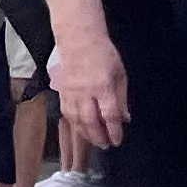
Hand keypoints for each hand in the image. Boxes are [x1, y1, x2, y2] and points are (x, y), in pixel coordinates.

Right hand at [52, 26, 130, 148]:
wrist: (78, 40)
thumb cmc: (103, 54)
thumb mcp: (120, 74)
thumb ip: (121, 98)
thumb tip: (124, 118)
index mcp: (103, 87)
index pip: (109, 115)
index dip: (114, 131)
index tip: (118, 141)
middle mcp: (85, 93)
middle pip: (91, 121)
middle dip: (99, 136)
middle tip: (105, 146)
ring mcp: (71, 93)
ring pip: (76, 120)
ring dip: (85, 133)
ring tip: (93, 141)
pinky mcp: (62, 92)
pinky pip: (66, 112)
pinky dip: (73, 123)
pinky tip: (79, 129)